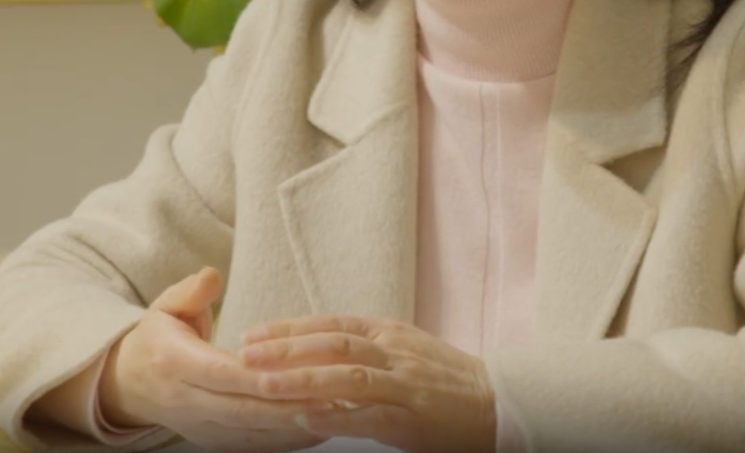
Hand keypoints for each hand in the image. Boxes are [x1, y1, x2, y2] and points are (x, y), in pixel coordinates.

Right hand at [106, 267, 335, 452]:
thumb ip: (191, 291)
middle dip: (289, 406)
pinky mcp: (211, 441)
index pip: (221, 373)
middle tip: (334, 397)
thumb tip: (212, 277)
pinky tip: (318, 428)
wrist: (128, 383)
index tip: (298, 372)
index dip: (260, 377)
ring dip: (294, 426)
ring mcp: (198, 426)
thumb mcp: (167, 305)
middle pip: (242, 409)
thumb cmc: (158, 337)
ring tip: (337, 413)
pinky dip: (285, 440)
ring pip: (251, 432)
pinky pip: (251, 444)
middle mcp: (185, 400)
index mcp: (174, 362)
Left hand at [240, 315, 496, 452]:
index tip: (253, 334)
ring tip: (265, 384)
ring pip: (348, 376)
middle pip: (334, 343)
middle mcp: (395, 353)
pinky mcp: (414, 418)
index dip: (290, 328)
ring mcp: (405, 385)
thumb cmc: (445, 380)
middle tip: (245, 353)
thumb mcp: (405, 349)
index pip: (331, 323)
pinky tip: (308, 420)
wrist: (498, 403)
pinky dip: (338, 417)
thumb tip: (313, 347)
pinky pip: (371, 416)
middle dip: (286, 348)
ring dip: (303, 380)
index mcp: (389, 333)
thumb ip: (364, 346)